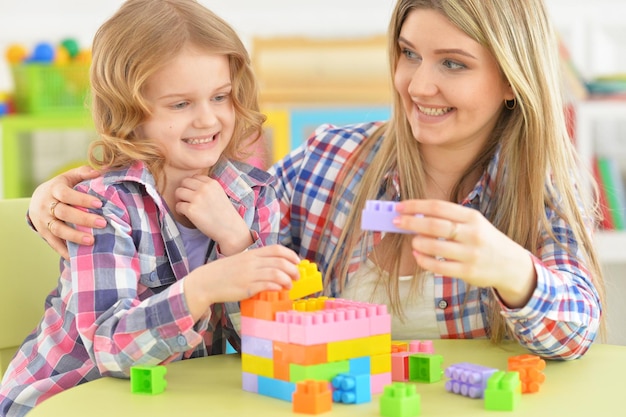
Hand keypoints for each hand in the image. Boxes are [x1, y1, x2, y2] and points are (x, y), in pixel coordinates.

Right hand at [30, 166, 106, 259]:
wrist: (37, 199)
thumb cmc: (61, 187)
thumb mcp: (69, 177)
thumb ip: (84, 172)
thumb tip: (101, 171)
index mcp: (54, 189)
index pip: (66, 194)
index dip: (81, 199)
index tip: (99, 203)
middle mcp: (46, 206)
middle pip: (63, 213)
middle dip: (83, 219)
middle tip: (103, 223)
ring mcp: (43, 221)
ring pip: (58, 230)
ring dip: (75, 236)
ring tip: (92, 241)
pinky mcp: (43, 233)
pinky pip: (53, 244)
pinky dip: (65, 251)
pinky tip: (77, 257)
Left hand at [175, 175, 251, 254]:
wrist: (230, 229)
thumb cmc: (225, 214)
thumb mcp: (220, 194)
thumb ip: (208, 188)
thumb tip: (191, 186)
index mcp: (212, 183)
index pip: (194, 177)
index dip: (192, 185)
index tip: (194, 193)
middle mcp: (204, 188)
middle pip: (184, 182)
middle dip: (184, 191)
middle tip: (186, 200)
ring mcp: (197, 198)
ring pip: (178, 192)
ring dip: (180, 200)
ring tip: (186, 207)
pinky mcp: (191, 210)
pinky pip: (178, 206)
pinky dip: (180, 211)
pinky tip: (186, 215)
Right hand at [183, 245, 300, 319]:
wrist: (206, 282)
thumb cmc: (224, 272)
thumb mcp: (241, 260)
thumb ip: (256, 261)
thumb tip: (273, 266)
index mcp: (252, 253)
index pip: (277, 250)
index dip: (290, 255)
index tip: (297, 261)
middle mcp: (252, 262)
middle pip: (281, 262)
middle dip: (293, 270)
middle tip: (297, 277)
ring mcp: (250, 274)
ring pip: (276, 274)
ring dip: (287, 280)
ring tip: (289, 286)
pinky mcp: (247, 287)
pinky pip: (267, 285)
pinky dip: (277, 287)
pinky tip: (279, 289)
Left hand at [393, 199, 535, 307]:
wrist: (511, 265)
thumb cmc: (485, 240)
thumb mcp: (474, 223)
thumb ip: (449, 219)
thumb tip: (416, 216)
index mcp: (472, 217)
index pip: (438, 207)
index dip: (416, 206)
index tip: (400, 206)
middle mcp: (472, 233)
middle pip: (434, 225)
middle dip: (411, 222)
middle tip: (396, 222)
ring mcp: (470, 254)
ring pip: (435, 246)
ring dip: (417, 242)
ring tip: (413, 241)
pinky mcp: (467, 271)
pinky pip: (438, 266)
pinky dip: (423, 260)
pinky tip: (417, 255)